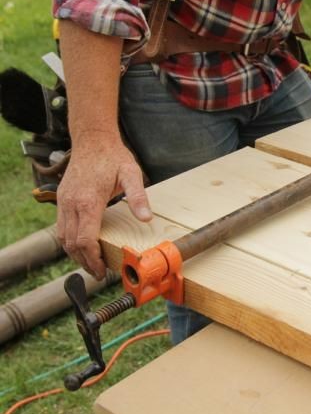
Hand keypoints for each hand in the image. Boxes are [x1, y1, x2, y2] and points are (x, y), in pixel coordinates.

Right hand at [56, 135, 151, 279]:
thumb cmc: (112, 156)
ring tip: (91, 264)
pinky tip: (82, 246)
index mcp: (88, 201)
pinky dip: (70, 241)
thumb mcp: (131, 174)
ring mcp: (63, 201)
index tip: (101, 270)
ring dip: (75, 254)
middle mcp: (71, 203)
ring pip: (63, 237)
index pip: (85, 239)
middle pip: (72, 243)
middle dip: (85, 261)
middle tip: (98, 273)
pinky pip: (61, 227)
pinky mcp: (62, 199)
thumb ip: (138, 197)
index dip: (92, 258)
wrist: (92, 139)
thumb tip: (147, 219)